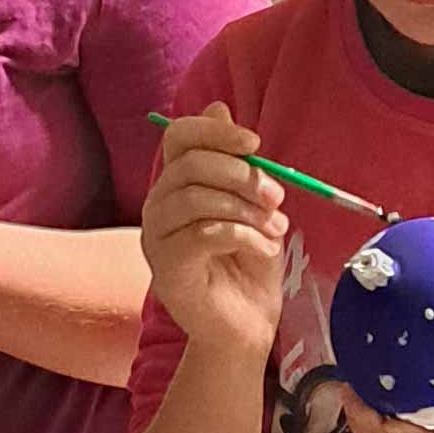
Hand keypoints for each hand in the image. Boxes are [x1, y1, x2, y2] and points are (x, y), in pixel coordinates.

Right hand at [139, 106, 288, 365]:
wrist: (247, 325)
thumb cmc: (248, 264)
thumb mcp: (252, 204)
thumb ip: (236, 162)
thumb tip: (219, 106)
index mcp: (177, 185)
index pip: (178, 137)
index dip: (215, 132)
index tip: (255, 143)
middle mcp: (157, 207)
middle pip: (188, 166)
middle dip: (241, 176)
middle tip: (277, 197)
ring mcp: (157, 240)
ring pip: (194, 198)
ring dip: (245, 209)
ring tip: (275, 230)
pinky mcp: (166, 270)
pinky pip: (201, 234)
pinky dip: (243, 236)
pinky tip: (264, 250)